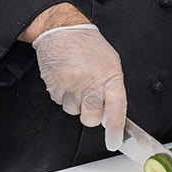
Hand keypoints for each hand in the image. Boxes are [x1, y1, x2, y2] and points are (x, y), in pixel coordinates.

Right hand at [32, 24, 126, 150]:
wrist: (62, 30)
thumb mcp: (110, 62)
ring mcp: (72, 84)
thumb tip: (112, 111)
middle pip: (91, 117)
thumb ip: (112, 87)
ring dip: (74, 101)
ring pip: (73, 111)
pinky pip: (59, 102)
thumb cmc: (87, 45)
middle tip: (88, 97)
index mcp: (110, 76)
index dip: (115, 128)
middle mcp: (91, 82)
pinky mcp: (55, 85)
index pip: (117, 108)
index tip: (114, 142)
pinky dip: (62, 94)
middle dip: (90, 114)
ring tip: (75, 80)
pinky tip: (65, 78)